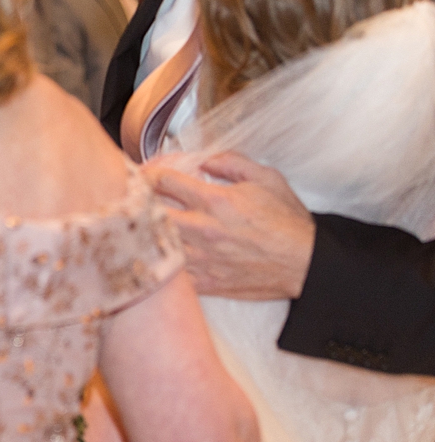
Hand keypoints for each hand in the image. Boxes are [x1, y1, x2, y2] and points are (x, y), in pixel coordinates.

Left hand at [144, 151, 314, 299]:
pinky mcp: (208, 283)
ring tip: (139, 227)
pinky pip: (172, 276)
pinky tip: (157, 256)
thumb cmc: (288, 222)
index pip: (165, 181)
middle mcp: (204, 230)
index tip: (143, 174)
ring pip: (156, 246)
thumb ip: (231, 162)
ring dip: (146, 234)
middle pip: (150, 214)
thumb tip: (203, 159)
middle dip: (137, 203)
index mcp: (216, 201)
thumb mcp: (266, 178)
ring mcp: (203, 259)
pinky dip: (161, 265)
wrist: (309, 264)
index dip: (148, 174)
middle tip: (132, 199)